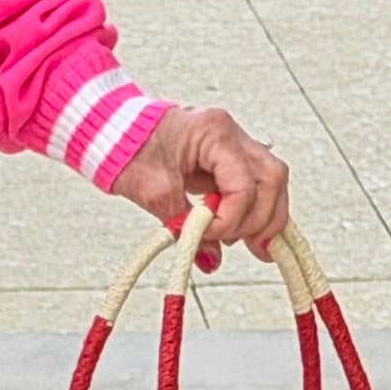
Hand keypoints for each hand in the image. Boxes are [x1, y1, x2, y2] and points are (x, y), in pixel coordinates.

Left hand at [109, 105, 288, 267]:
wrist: (116, 130)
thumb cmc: (129, 150)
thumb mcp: (155, 192)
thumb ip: (187, 226)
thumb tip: (212, 259)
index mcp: (214, 133)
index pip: (243, 184)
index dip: (231, 218)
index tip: (210, 235)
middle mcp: (233, 133)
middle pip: (272, 179)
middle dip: (260, 219)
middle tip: (241, 243)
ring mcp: (237, 142)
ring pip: (273, 181)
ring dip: (266, 215)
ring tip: (253, 244)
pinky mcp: (233, 156)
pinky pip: (259, 183)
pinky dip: (257, 208)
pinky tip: (253, 234)